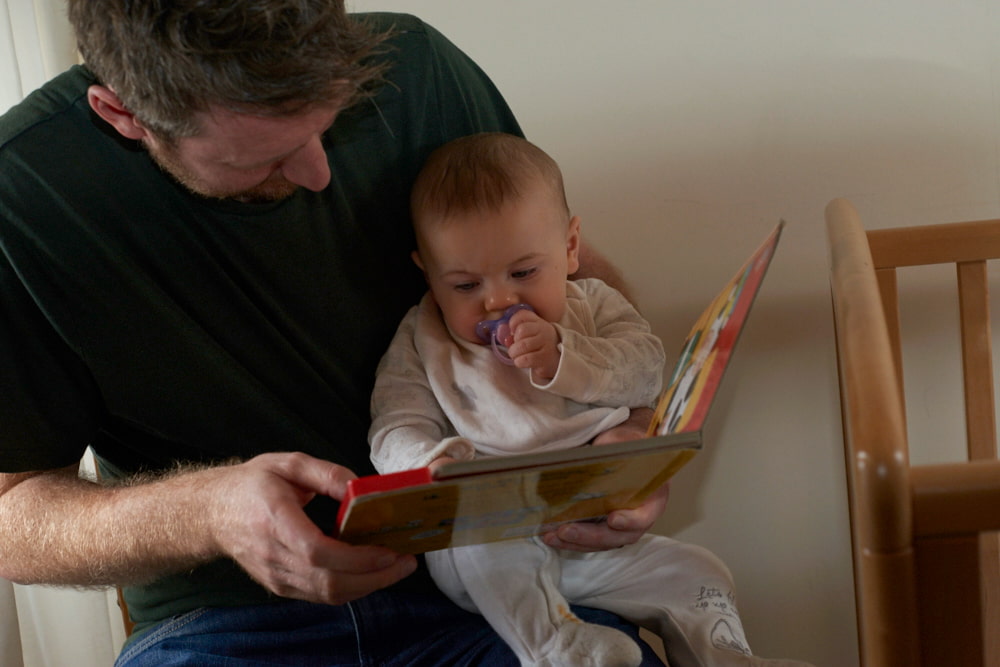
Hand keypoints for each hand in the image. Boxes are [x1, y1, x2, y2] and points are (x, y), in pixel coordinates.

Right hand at [208, 452, 416, 604]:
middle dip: (375, 577)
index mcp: (274, 520)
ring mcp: (276, 576)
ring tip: (397, 568)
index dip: (356, 557)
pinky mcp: (281, 586)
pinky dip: (351, 588)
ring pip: (328, 595)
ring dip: (368, 586)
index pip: (316, 552)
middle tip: (406, 562)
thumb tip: (361, 486)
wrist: (212, 513)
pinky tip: (371, 572)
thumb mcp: (287, 463)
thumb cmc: (251, 485)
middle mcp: (274, 555)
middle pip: (329, 582)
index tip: (387, 550)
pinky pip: (321, 595)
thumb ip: (326, 473)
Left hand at [506, 309, 560, 380]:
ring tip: (516, 356)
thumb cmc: (539, 346)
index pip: (523, 314)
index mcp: (539, 322)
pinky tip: (521, 362)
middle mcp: (544, 330)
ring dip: (514, 353)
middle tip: (515, 348)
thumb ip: (516, 333)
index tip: (512, 332)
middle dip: (513, 341)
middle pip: (521, 331)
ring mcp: (546, 344)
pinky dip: (519, 362)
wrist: (557, 360)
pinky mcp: (545, 358)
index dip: (513, 322)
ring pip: (522, 345)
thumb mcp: (530, 335)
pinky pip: (526, 359)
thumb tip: (507, 339)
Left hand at [542, 407, 669, 551]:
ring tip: (551, 536)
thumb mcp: (621, 443)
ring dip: (575, 542)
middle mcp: (639, 517)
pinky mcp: (605, 527)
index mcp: (652, 497)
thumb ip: (610, 450)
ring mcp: (622, 526)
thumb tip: (584, 457)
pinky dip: (571, 540)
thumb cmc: (627, 446)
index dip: (630, 520)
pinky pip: (590, 540)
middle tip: (566, 530)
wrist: (624, 448)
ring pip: (601, 542)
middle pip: (618, 535)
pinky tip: (552, 535)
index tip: (612, 518)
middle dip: (590, 536)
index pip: (644, 515)